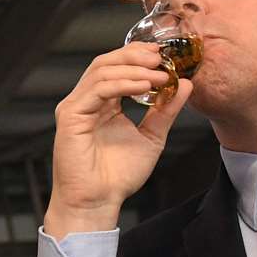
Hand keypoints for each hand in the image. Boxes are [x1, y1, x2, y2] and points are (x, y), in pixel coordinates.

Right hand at [42, 43, 193, 237]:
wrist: (99, 201)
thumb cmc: (117, 176)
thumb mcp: (151, 137)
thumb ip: (166, 111)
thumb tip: (185, 85)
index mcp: (102, 103)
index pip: (116, 67)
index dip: (140, 56)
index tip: (166, 56)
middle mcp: (86, 101)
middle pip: (106, 62)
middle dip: (136, 55)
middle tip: (163, 57)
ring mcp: (76, 107)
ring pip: (102, 71)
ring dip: (134, 69)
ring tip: (160, 74)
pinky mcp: (71, 116)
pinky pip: (98, 89)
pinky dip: (123, 83)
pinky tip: (145, 86)